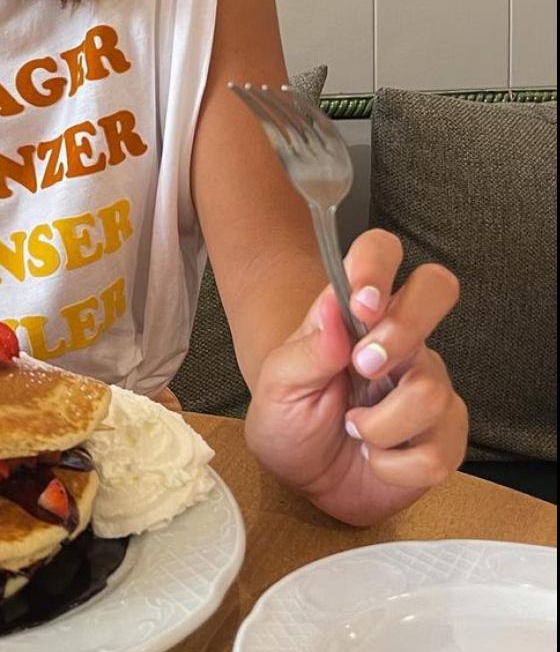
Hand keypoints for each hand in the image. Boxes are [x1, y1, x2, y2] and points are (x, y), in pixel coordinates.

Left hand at [244, 228, 467, 525]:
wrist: (300, 473)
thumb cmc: (289, 416)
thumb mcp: (280, 383)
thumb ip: (308, 350)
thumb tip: (333, 310)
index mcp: (356, 313)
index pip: (381, 253)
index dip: (376, 267)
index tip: (360, 304)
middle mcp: (401, 339)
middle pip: (437, 288)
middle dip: (402, 331)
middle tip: (362, 367)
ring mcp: (429, 384)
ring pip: (430, 391)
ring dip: (378, 425)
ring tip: (353, 429)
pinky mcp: (445, 436)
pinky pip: (437, 453)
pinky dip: (393, 467)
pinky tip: (375, 459)